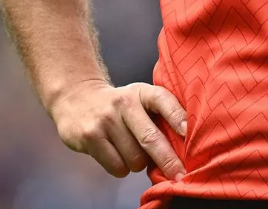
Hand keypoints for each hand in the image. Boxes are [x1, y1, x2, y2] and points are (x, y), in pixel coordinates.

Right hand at [49, 79, 187, 178]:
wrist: (76, 97)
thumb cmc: (119, 106)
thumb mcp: (138, 100)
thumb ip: (157, 116)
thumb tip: (182, 148)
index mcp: (141, 92)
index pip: (163, 101)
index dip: (178, 118)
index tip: (191, 135)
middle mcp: (124, 102)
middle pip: (150, 138)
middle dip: (168, 160)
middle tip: (180, 176)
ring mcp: (106, 120)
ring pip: (134, 159)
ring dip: (139, 164)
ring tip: (131, 151)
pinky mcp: (91, 137)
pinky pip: (117, 167)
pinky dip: (122, 168)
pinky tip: (116, 155)